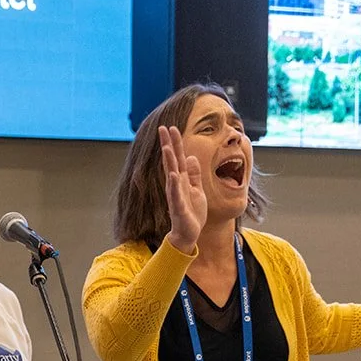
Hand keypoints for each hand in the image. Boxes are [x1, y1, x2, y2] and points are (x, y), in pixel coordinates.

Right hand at [159, 126, 206, 252]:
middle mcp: (175, 184)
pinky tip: (173, 174)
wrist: (188, 233)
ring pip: (171, 174)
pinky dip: (174, 184)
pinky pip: (175, 194)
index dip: (175, 143)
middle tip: (163, 128)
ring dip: (168, 160)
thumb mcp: (197, 189)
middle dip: (168, 144)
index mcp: (181, 180)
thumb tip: (192, 157)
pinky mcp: (178, 207)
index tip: (171, 127)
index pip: (177, 158)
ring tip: (166, 146)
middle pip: (171, 161)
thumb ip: (194, 174)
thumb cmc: (192, 212)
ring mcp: (176, 195)